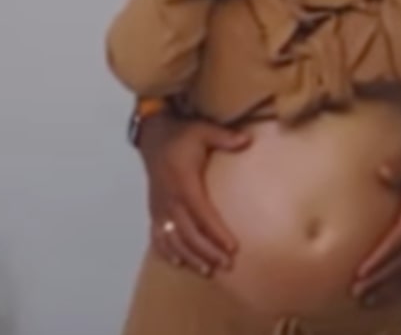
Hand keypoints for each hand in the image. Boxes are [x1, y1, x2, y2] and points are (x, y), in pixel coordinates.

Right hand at [141, 115, 250, 274]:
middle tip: (227, 265)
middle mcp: (170, 199)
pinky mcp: (154, 210)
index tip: (233, 247)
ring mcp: (159, 207)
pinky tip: (178, 262)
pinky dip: (167, 251)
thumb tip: (248, 140)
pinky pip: (158, 236)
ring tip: (208, 271)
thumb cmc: (181, 135)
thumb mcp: (203, 130)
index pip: (202, 213)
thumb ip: (225, 137)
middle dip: (208, 251)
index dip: (216, 233)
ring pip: (173, 239)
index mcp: (184, 182)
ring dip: (190, 257)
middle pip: (188, 233)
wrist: (153, 136)